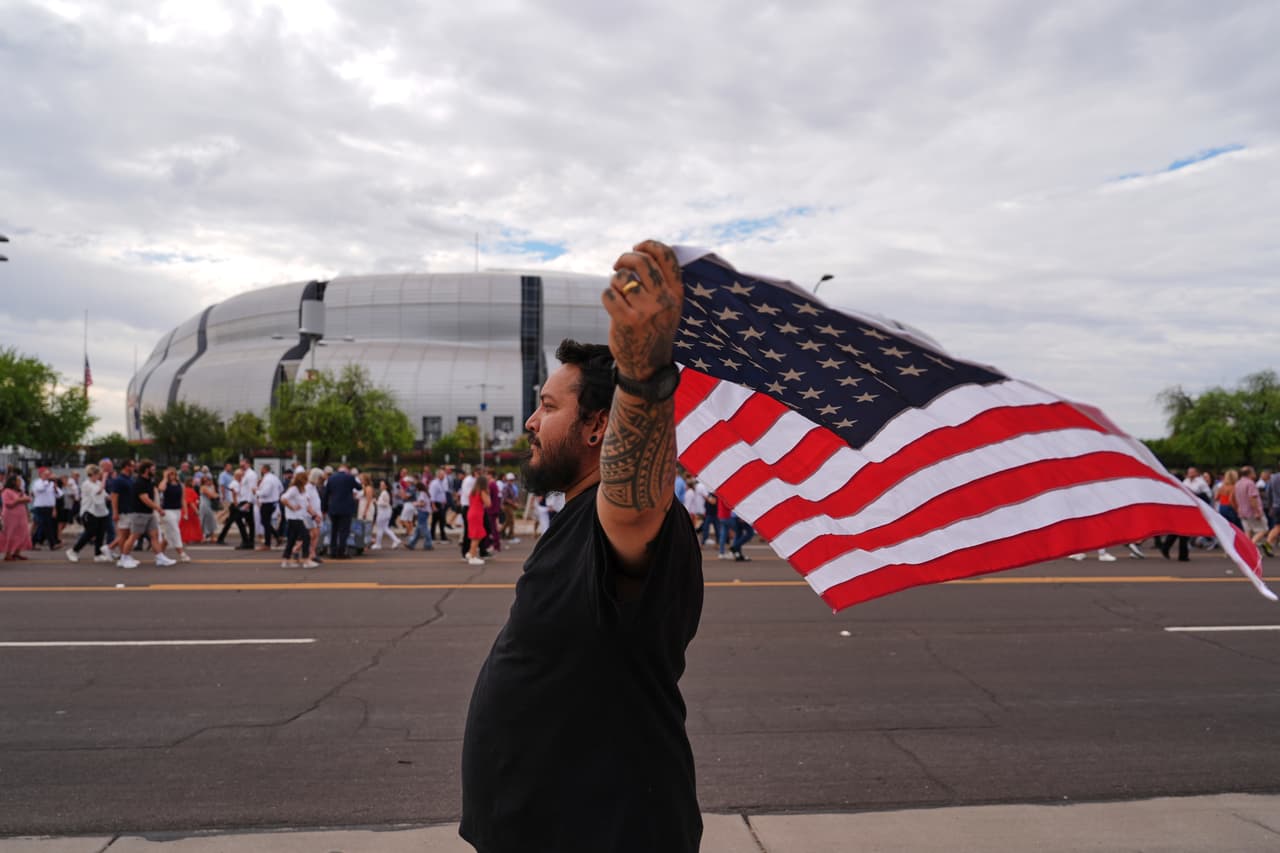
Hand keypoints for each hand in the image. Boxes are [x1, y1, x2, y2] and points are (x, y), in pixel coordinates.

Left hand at [603, 240, 682, 380]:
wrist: (648, 368)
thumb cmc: (654, 331)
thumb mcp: (668, 307)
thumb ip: (661, 283)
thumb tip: (640, 252)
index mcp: (676, 294)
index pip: (667, 256)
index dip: (649, 245)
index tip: (637, 247)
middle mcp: (664, 300)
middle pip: (642, 262)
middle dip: (625, 258)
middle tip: (618, 265)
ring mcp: (646, 311)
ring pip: (622, 278)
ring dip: (614, 282)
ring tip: (617, 294)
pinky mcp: (627, 321)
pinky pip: (609, 294)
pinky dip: (607, 296)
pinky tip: (612, 305)